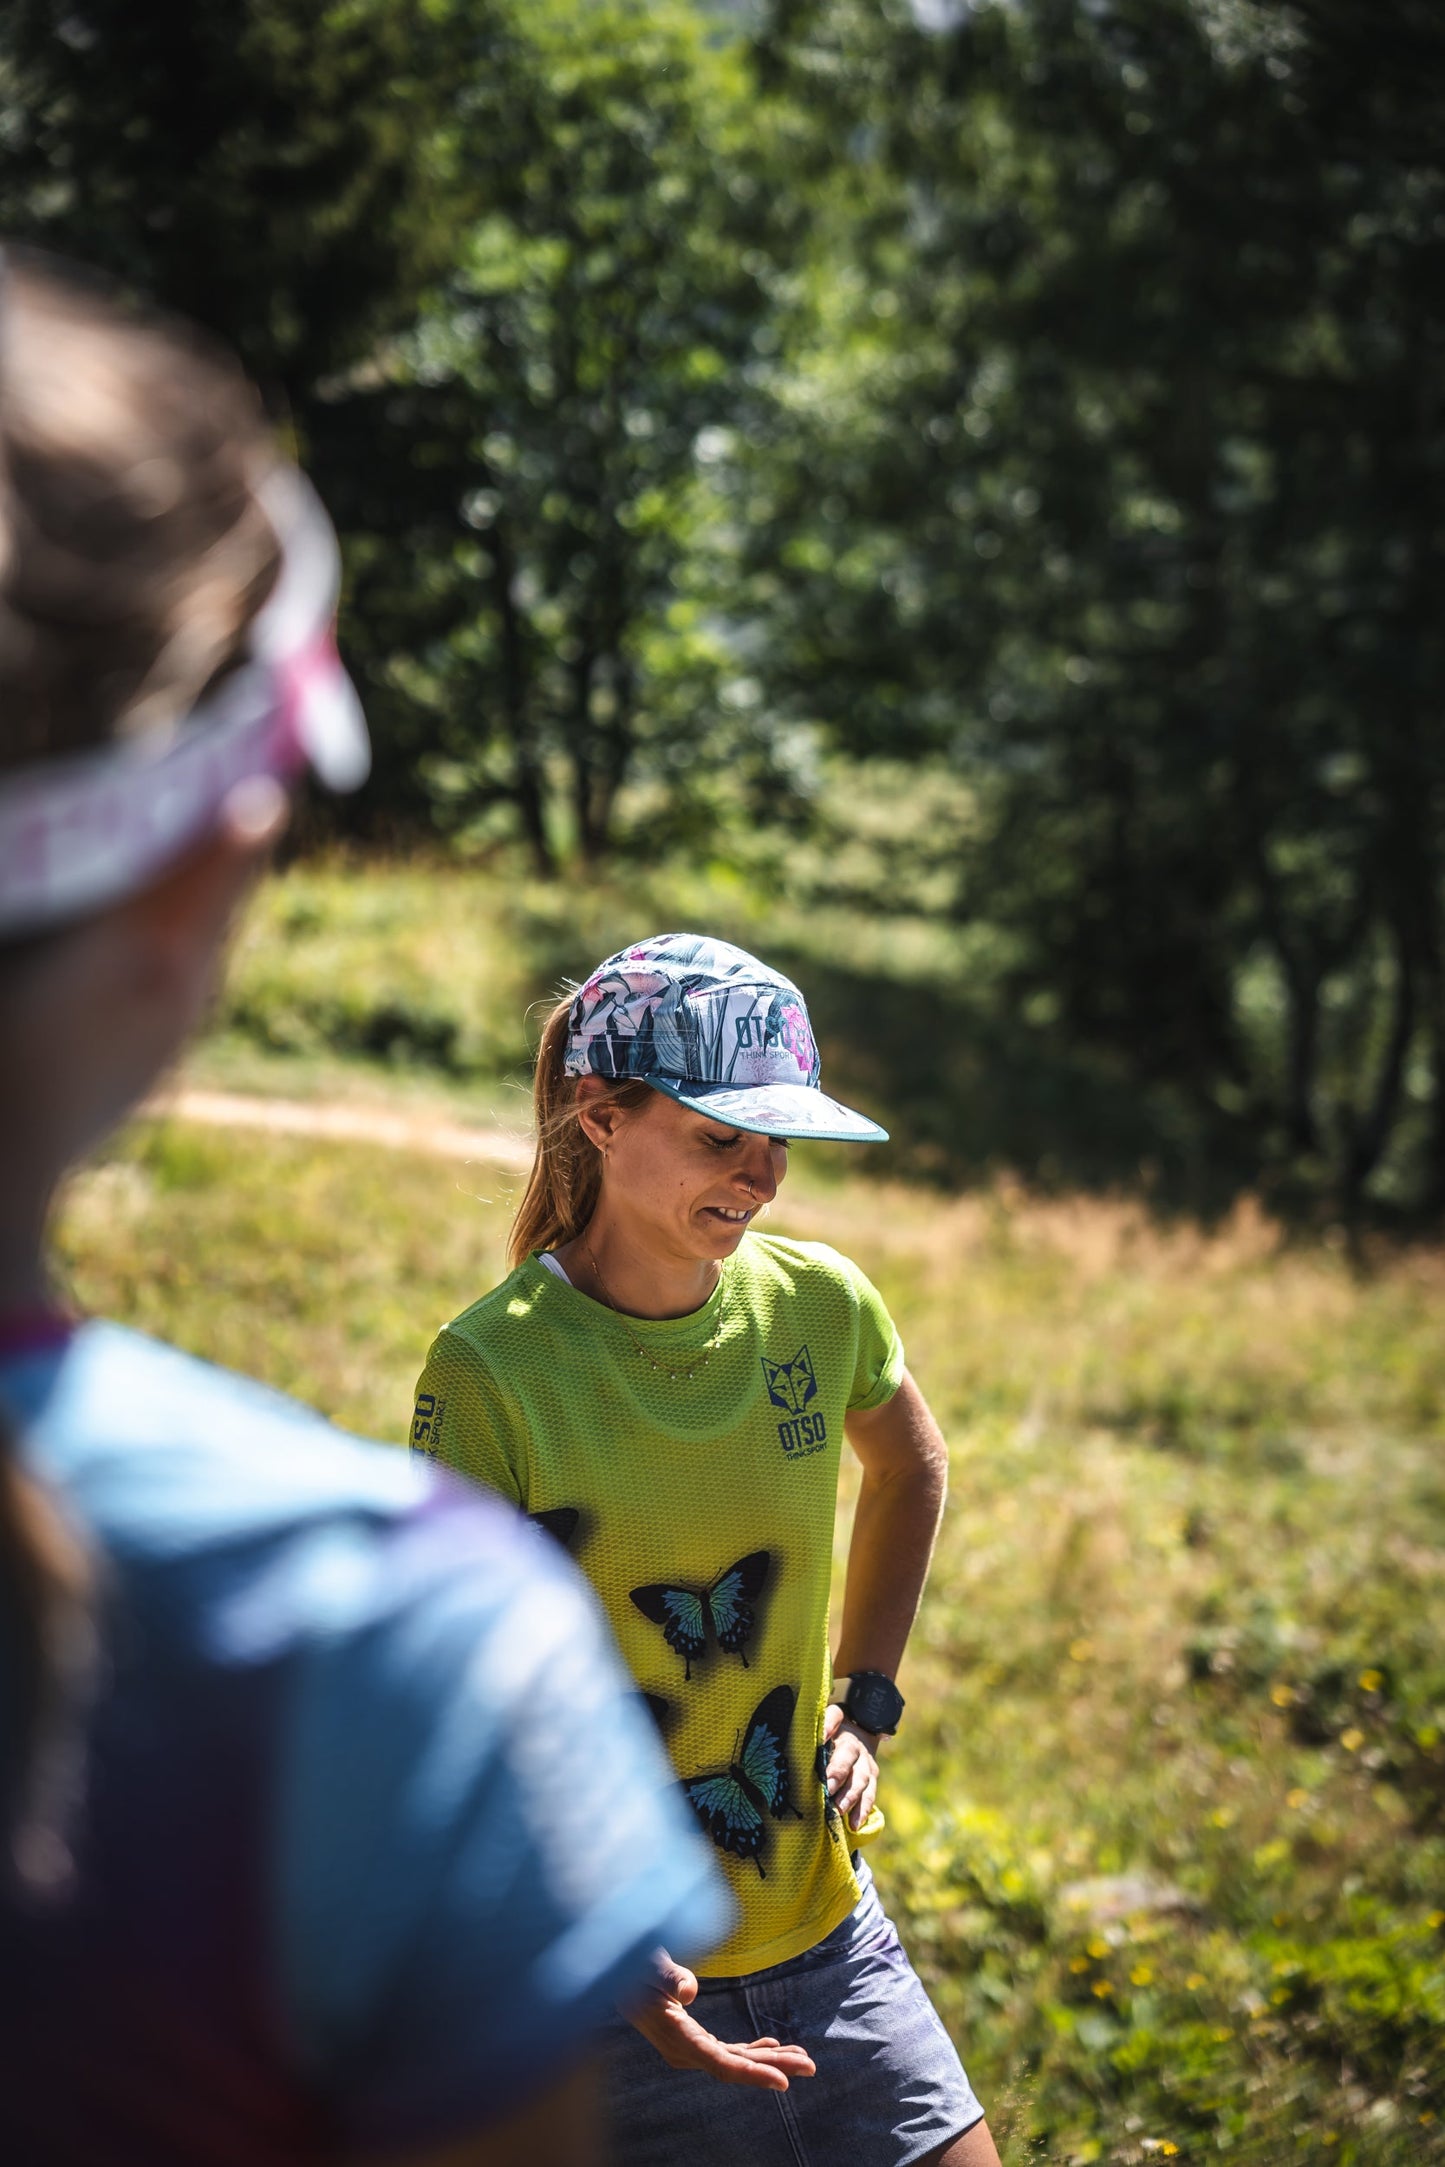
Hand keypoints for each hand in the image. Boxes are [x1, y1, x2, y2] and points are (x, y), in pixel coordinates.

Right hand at [624, 1949, 815, 2090]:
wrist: (615, 1966)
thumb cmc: (633, 1960)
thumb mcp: (649, 1962)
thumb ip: (668, 1975)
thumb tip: (689, 1991)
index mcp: (676, 2037)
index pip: (721, 2063)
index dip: (754, 2074)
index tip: (785, 2082)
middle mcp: (682, 2050)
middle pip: (735, 2065)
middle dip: (774, 2067)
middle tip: (811, 2066)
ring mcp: (686, 2046)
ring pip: (733, 2059)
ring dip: (767, 2059)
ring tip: (801, 2056)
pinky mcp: (690, 2038)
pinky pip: (725, 2051)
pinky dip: (750, 2050)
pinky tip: (771, 2045)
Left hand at [822, 1703, 880, 1831]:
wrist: (860, 1732)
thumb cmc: (829, 1734)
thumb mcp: (820, 1726)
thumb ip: (810, 1731)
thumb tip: (794, 1741)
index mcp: (839, 1726)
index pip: (834, 1718)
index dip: (828, 1726)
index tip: (821, 1738)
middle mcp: (854, 1744)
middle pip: (848, 1756)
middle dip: (838, 1772)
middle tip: (828, 1788)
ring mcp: (866, 1762)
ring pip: (861, 1779)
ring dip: (850, 1796)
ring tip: (839, 1810)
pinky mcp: (872, 1777)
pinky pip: (870, 1795)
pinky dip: (863, 1810)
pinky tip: (854, 1824)